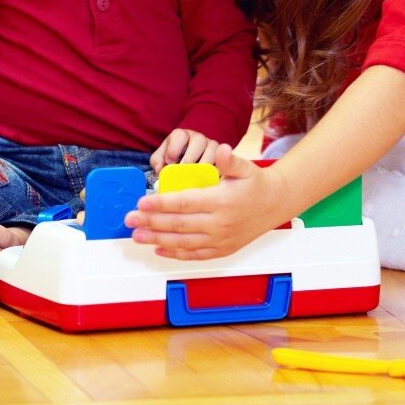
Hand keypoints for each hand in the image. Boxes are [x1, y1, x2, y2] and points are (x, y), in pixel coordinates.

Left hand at [126, 145, 288, 259]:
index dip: (161, 204)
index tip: (141, 202)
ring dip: (156, 240)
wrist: (275, 204)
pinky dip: (174, 253)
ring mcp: (220, 240)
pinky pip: (194, 255)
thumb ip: (230, 161)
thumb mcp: (245, 168)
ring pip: (182, 243)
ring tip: (137, 235)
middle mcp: (219, 224)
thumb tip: (221, 150)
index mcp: (221, 201)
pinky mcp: (222, 250)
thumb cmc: (256, 184)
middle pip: (178, 225)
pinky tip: (158, 248)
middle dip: (151, 223)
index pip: (184, 203)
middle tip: (130, 220)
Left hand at [149, 128, 220, 172]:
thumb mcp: (161, 159)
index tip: (170, 162)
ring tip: (196, 177)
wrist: (186, 165)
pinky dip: (215, 169)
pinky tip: (208, 179)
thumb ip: (158, 162)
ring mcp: (211, 145)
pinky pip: (222, 160)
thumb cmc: (172, 160)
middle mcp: (197, 137)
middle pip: (198, 140)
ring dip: (204, 163)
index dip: (174, 149)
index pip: (179, 135)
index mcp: (181, 135)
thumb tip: (161, 169)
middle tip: (184, 171)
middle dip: (190, 157)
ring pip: (213, 149)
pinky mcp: (221, 156)